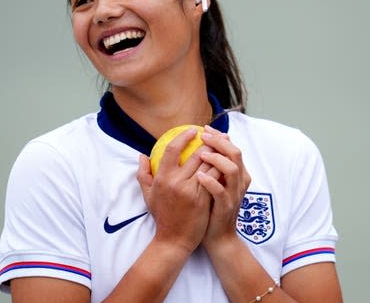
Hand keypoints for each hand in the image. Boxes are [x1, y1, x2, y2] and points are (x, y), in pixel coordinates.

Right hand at [136, 127, 212, 253]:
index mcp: (162, 178)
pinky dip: (221, 168)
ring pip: (209, 164)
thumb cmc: (162, 216)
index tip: (192, 130)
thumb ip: (143, 174)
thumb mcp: (148, 195)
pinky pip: (215, 178)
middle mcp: (176, 182)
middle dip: (207, 141)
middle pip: (196, 154)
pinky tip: (226, 162)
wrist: (174, 240)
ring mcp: (191, 190)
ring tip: (223, 144)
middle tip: (213, 134)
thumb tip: (142, 155)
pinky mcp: (204, 199)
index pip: (172, 149)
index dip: (183, 137)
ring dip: (218, 153)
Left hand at [196, 125, 251, 248]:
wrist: (218, 237)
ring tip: (201, 154)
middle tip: (202, 136)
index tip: (204, 129)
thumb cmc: (211, 209)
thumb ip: (210, 168)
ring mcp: (234, 194)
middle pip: (235, 153)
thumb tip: (195, 148)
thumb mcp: (214, 185)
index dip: (219, 136)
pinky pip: (220, 191)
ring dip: (216, 159)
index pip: (231, 148)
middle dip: (219, 142)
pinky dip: (210, 181)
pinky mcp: (226, 207)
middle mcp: (239, 181)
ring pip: (231, 169)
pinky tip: (199, 176)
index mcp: (237, 174)